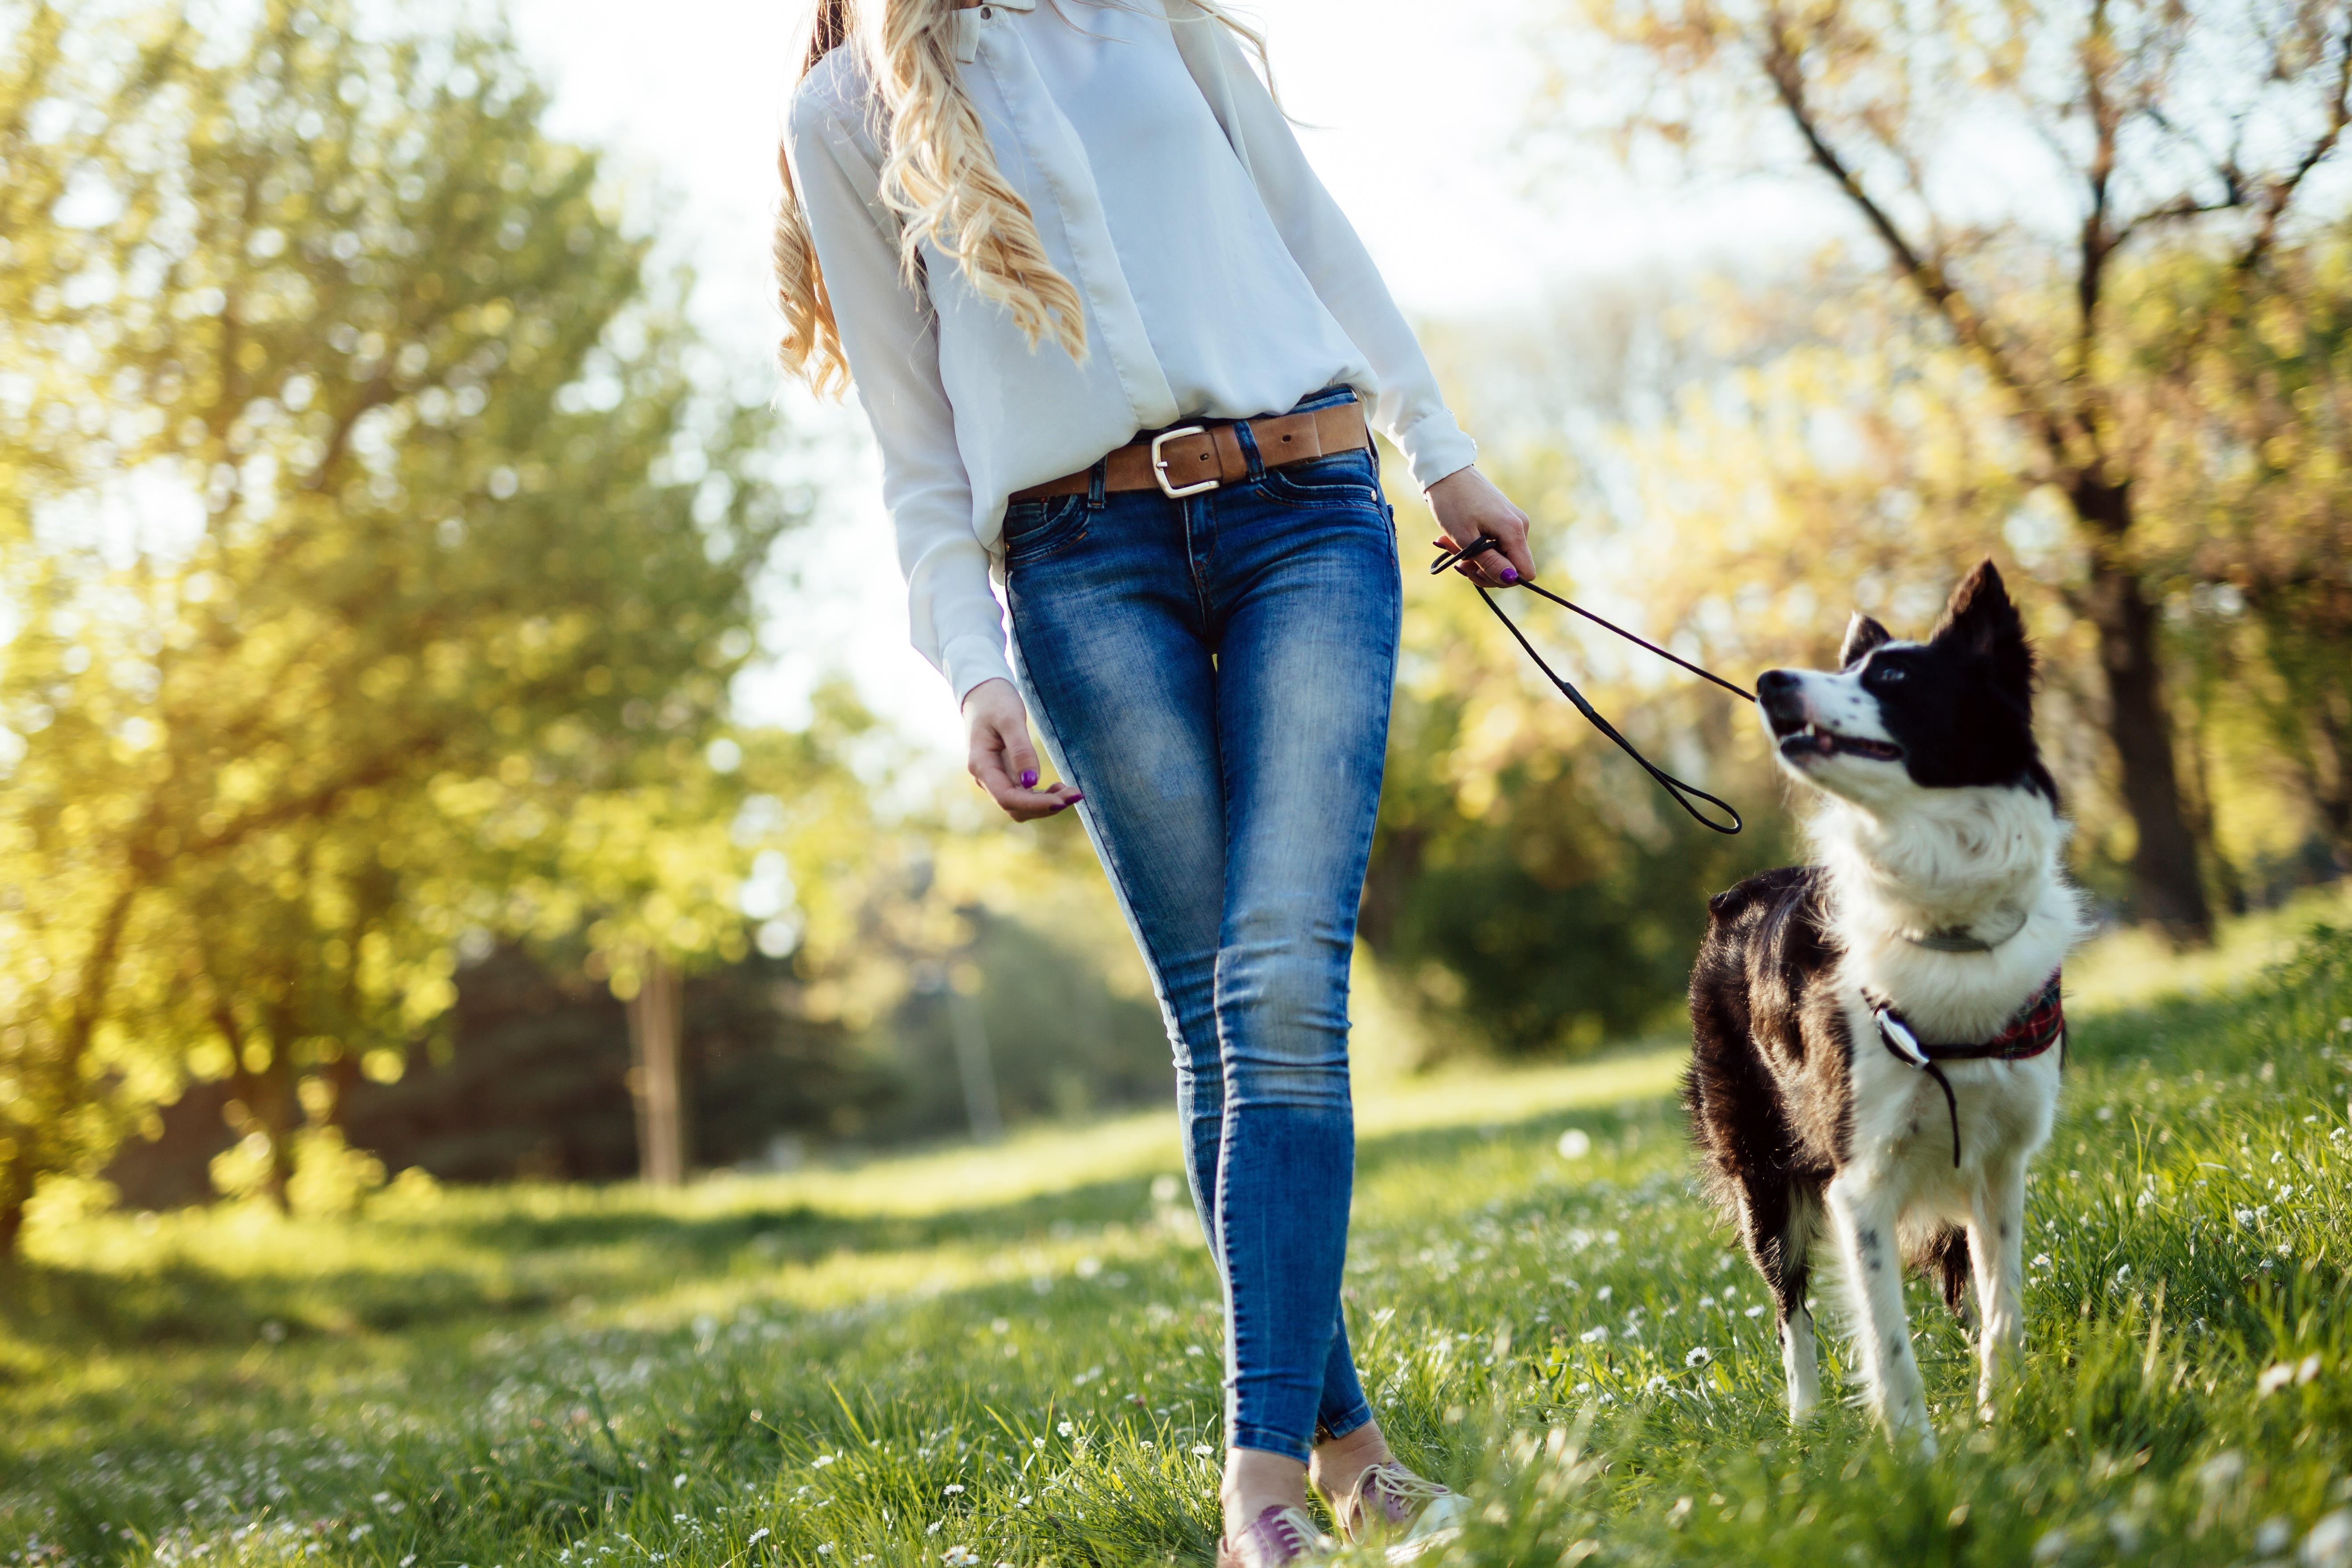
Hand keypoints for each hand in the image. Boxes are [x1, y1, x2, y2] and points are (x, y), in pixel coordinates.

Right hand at [963, 677, 1082, 821]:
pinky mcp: (1005, 775)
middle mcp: (985, 778)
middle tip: (1077, 794)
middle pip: (1015, 808)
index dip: (1036, 804)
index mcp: (981, 765)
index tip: (1063, 801)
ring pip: (1020, 806)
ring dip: (1046, 804)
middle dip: (1046, 806)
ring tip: (1071, 791)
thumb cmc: (995, 702)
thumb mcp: (1009, 720)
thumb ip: (1020, 750)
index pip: (1007, 798)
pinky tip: (1059, 787)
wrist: (983, 693)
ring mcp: (994, 779)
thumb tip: (1032, 783)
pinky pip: (1023, 796)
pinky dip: (1042, 797)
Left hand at [1425, 466, 1534, 587]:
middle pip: (1511, 567)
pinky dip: (1477, 547)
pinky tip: (1457, 538)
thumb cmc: (1452, 503)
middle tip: (1457, 562)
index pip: (1525, 572)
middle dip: (1483, 570)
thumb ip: (1489, 562)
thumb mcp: (1466, 539)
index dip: (1502, 579)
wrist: (1446, 471)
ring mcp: (1514, 521)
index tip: (1476, 571)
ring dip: (1476, 559)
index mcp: (1514, 531)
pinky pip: (1496, 544)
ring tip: (1450, 545)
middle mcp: (1521, 526)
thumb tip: (1511, 579)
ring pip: (1501, 556)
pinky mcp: (1505, 518)